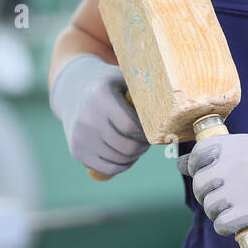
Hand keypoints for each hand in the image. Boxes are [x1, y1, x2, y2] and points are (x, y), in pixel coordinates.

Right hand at [49, 54, 148, 175]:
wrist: (73, 93)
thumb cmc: (110, 87)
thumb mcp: (124, 79)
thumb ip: (144, 90)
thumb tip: (174, 104)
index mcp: (100, 97)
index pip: (130, 126)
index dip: (146, 132)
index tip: (152, 129)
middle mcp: (87, 118)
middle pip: (126, 146)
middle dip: (142, 146)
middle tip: (147, 141)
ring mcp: (80, 137)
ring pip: (119, 159)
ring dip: (134, 156)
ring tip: (137, 145)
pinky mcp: (77, 152)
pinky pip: (108, 169)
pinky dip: (122, 165)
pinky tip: (126, 155)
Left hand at [177, 134, 247, 240]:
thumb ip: (218, 158)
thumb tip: (181, 163)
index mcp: (242, 143)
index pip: (199, 153)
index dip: (196, 168)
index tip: (207, 176)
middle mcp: (243, 160)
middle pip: (201, 183)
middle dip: (207, 197)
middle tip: (226, 200)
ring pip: (209, 205)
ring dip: (218, 214)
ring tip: (237, 210)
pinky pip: (221, 223)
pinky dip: (227, 228)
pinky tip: (240, 222)